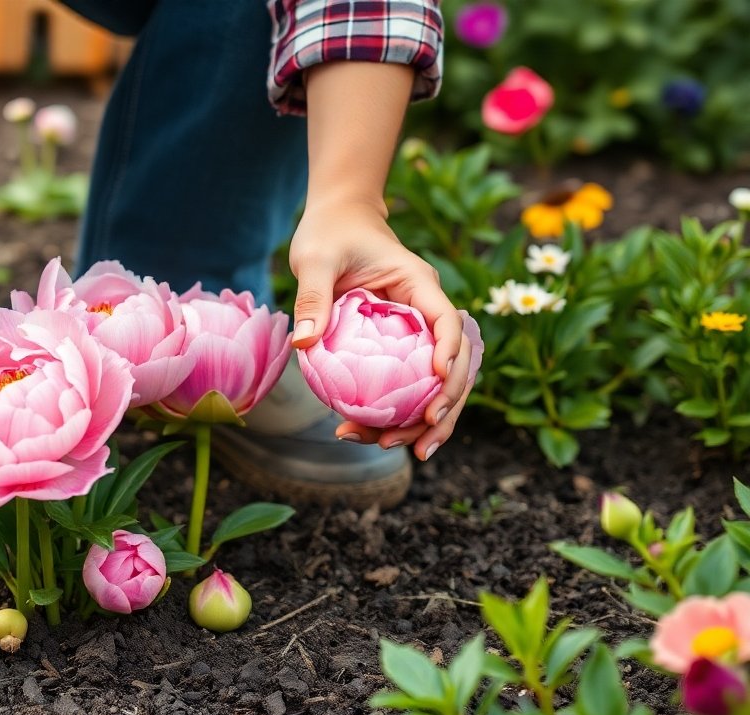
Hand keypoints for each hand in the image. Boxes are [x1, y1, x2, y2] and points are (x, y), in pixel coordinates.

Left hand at [288, 199, 474, 459]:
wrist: (336, 221)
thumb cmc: (329, 233)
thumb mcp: (316, 260)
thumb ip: (313, 296)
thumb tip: (305, 344)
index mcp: (418, 285)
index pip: (446, 322)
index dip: (449, 355)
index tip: (438, 385)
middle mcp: (426, 310)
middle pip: (452, 365)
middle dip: (443, 407)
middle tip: (421, 443)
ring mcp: (416, 331)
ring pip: (435, 382)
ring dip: (424, 420)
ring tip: (399, 449)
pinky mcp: (400, 346)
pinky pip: (409, 383)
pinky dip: (399, 411)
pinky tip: (374, 435)